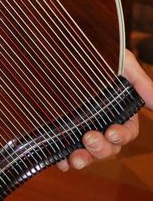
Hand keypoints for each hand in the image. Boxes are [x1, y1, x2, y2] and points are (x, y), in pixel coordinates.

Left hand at [57, 49, 152, 170]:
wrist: (63, 40)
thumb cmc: (98, 50)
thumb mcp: (122, 62)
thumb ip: (141, 83)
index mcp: (118, 109)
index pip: (126, 132)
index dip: (121, 136)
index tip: (112, 132)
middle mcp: (100, 121)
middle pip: (108, 146)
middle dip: (101, 148)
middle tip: (88, 139)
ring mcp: (78, 124)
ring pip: (87, 151)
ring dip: (84, 158)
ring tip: (74, 158)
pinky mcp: (58, 124)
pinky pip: (62, 148)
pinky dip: (62, 158)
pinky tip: (59, 160)